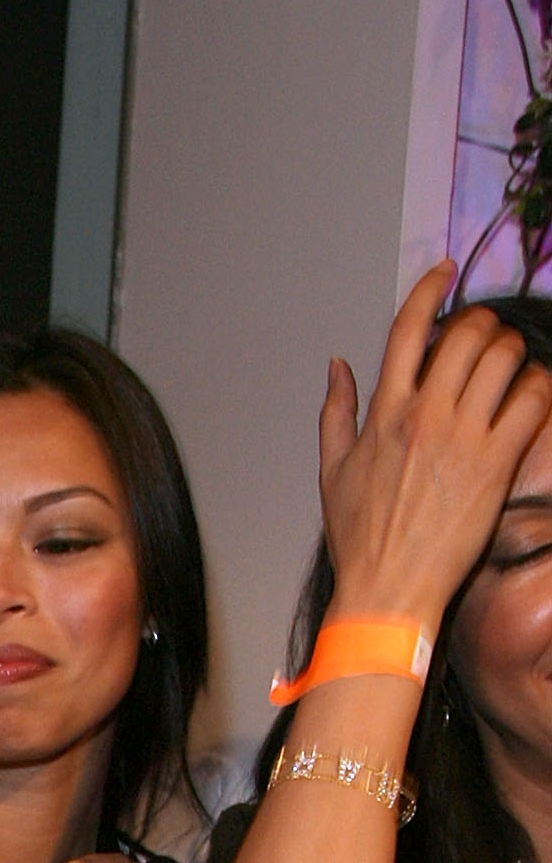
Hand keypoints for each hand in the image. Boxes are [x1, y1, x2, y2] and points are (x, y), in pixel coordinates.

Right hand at [320, 264, 551, 626]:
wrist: (387, 592)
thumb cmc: (360, 540)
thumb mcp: (331, 472)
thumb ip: (336, 412)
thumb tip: (338, 366)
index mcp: (383, 413)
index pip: (408, 329)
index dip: (431, 288)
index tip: (446, 271)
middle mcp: (423, 416)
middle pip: (465, 333)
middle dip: (482, 323)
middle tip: (487, 337)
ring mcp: (461, 438)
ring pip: (502, 358)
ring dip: (513, 350)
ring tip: (511, 365)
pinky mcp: (494, 463)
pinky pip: (530, 400)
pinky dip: (538, 386)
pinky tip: (531, 395)